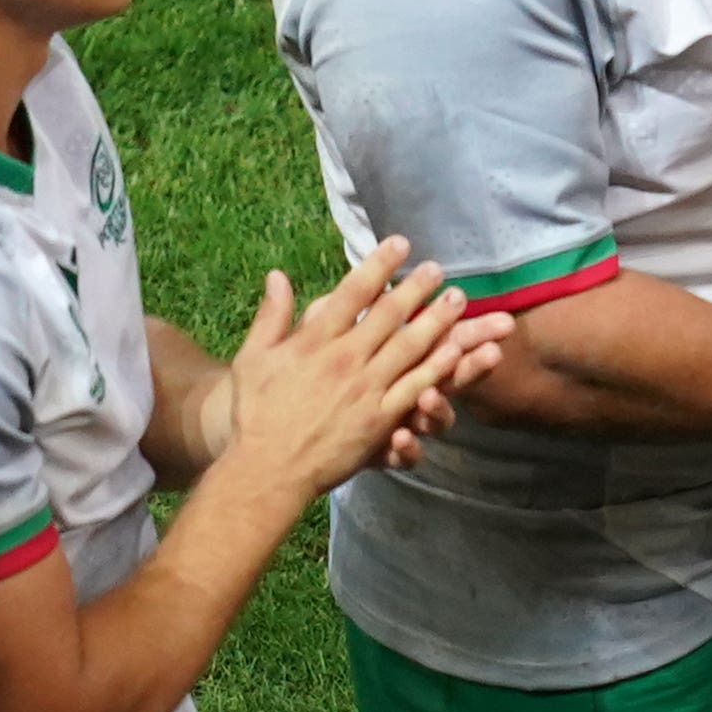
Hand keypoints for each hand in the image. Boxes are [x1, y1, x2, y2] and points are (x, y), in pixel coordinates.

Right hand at [215, 241, 490, 506]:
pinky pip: (415, 387)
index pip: (352, 293)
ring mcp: (365, 389)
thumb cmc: (256, 414)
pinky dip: (437, 368)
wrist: (266, 468)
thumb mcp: (252, 358)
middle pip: (389, 315)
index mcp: (313, 341)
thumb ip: (271, 316)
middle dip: (416, 287)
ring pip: (409, 347)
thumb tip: (277, 275)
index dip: (378, 265)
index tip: (399, 243)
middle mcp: (343, 359)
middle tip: (438, 268)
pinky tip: (458, 350)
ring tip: (458, 298)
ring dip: (437, 320)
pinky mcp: (380, 418)